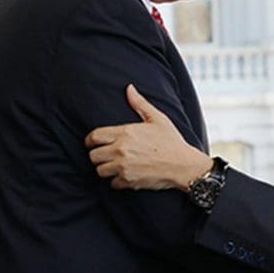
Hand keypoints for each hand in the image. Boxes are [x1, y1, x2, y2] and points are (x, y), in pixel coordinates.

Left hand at [85, 84, 211, 190]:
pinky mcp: (128, 181)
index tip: (93, 143)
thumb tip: (129, 88)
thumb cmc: (172, 141)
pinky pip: (112, 183)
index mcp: (125, 132)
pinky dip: (117, 181)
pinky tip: (126, 175)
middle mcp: (121, 150)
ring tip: (115, 165)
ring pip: (100, 170)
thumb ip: (140, 104)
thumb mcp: (158, 119)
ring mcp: (123, 167)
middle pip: (93, 156)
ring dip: (106, 168)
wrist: (183, 165)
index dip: (90, 140)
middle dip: (97, 155)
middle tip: (106, 155)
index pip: (94, 137)